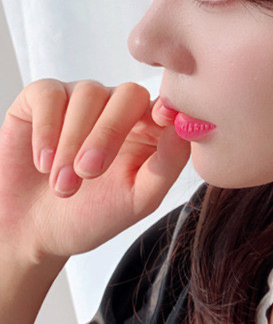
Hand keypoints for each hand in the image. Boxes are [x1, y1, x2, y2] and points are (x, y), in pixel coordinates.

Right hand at [0, 79, 189, 264]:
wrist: (36, 230)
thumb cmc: (93, 214)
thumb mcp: (138, 199)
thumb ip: (168, 164)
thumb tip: (185, 129)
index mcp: (149, 127)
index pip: (165, 104)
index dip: (165, 108)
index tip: (159, 121)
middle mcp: (118, 107)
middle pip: (128, 94)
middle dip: (108, 132)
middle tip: (88, 171)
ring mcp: (81, 99)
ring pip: (88, 93)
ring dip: (73, 141)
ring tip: (63, 184)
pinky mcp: (43, 98)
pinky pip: (49, 94)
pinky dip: (46, 127)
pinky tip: (43, 162)